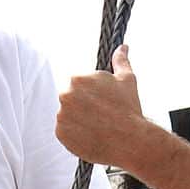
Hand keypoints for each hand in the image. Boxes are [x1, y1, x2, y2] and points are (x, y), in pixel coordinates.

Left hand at [56, 45, 147, 167]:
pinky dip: (75, 134)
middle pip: (72, 100)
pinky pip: (66, 132)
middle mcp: (65, 95)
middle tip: (101, 116)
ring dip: (79, 120)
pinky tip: (91, 135)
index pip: (79, 85)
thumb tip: (123, 47)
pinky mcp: (60, 134)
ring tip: (98, 126)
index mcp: (77, 79)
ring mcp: (61, 115)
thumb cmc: (129, 109)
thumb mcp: (127, 80)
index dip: (93, 95)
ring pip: (68, 116)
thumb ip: (121, 61)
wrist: (129, 141)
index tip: (103, 103)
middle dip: (84, 106)